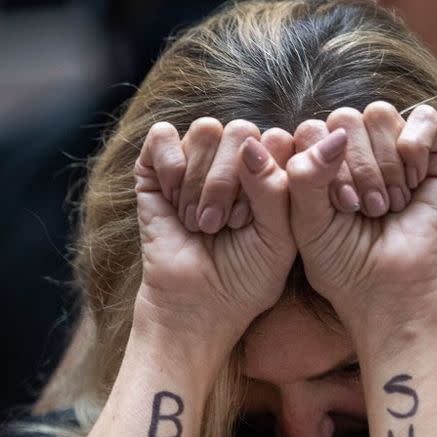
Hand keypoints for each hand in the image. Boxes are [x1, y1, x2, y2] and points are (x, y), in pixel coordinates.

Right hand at [133, 119, 295, 359]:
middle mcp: (235, 161)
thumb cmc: (246, 280)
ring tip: (202, 224)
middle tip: (225, 225)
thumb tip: (259, 141)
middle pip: (240, 129)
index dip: (268, 175)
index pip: (277, 137)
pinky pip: (163, 136)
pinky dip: (170, 167)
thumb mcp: (280, 239)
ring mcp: (196, 162)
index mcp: (271, 173)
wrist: (199, 307)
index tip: (254, 222)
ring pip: (205, 130)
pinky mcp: (156, 169)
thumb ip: (280, 188)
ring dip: (202, 183)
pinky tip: (174, 201)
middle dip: (231, 181)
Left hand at [287, 102, 436, 346]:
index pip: (313, 128)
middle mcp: (357, 147)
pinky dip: (415, 147)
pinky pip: (423, 118)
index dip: (323, 163)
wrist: (385, 289)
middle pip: (346, 117)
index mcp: (321, 160)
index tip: (340, 207)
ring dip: (384, 166)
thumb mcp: (306, 222)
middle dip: (354, 168)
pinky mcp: (434, 154)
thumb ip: (303, 175)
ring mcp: (395, 148)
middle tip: (365, 209)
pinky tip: (412, 182)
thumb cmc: (341, 262)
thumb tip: (334, 133)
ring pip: (380, 114)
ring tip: (387, 205)